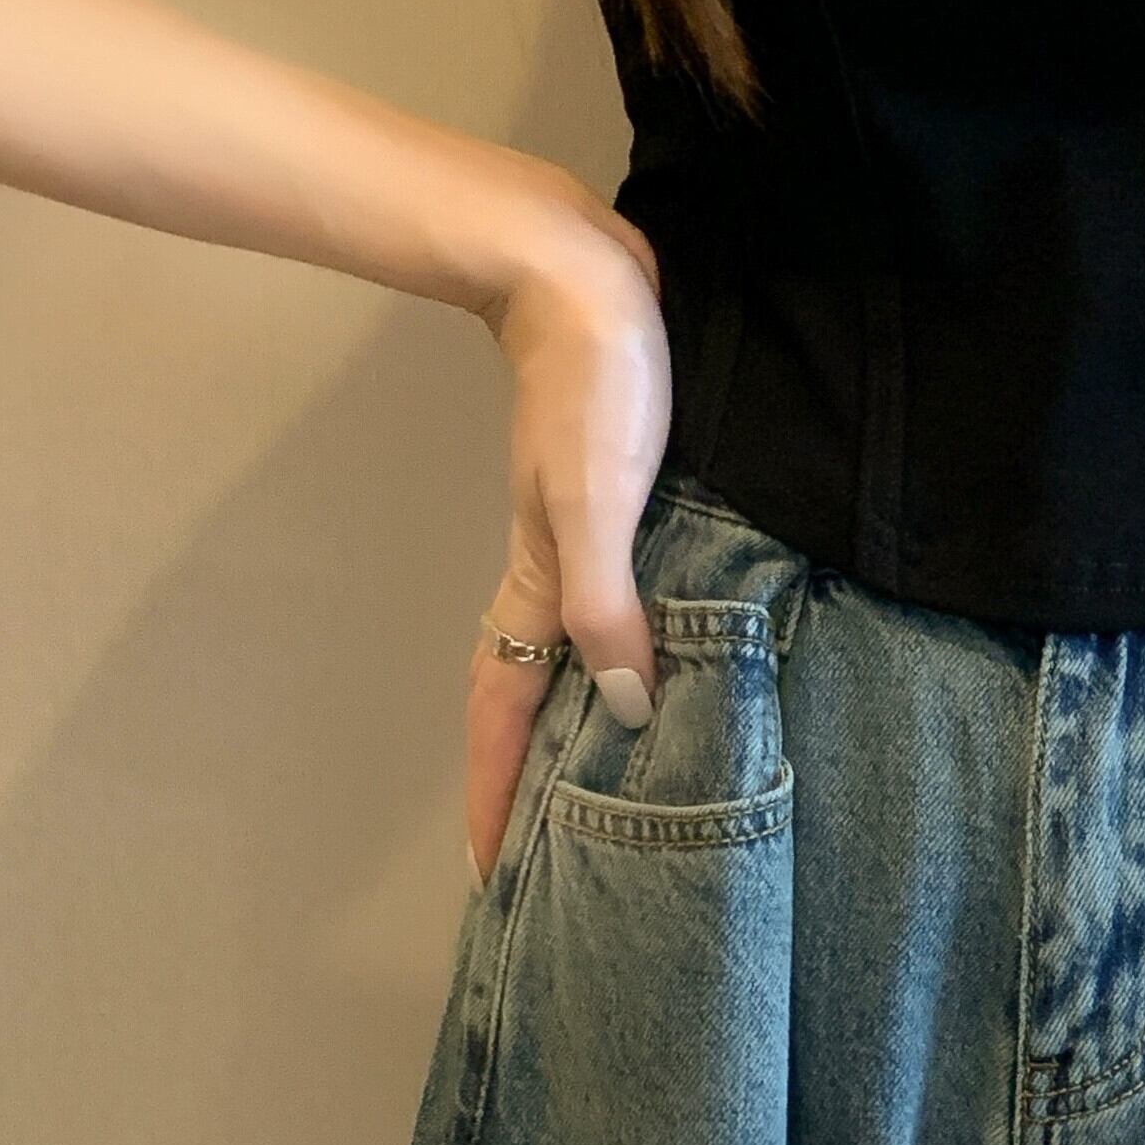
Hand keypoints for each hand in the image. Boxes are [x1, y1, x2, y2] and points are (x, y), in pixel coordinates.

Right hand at [460, 191, 671, 887]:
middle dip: (524, 775)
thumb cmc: (593, 378)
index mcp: (540, 576)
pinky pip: (608, 598)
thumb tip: (629, 709)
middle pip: (526, 690)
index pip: (505, 708)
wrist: (580, 268)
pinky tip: (656, 651)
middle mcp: (554, 564)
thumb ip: (608, 601)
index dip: (496, 790)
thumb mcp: (600, 496)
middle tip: (544, 858)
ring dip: (574, 712)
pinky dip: (619, 643)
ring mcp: (581, 528)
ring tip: (600, 779)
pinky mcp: (618, 490)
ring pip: (568, 646)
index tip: (489, 876)